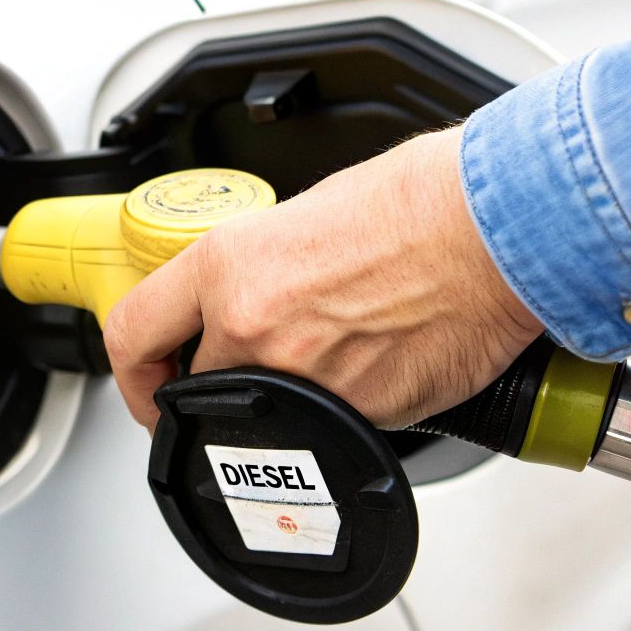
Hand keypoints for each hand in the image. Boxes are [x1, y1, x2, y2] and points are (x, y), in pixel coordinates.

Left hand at [102, 127, 543, 430]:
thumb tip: (249, 297)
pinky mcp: (354, 415)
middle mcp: (250, 324)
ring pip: (263, 414)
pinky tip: (376, 366)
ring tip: (335, 356)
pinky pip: (326, 428)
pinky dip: (343, 410)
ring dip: (287, 399)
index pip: (132, 335)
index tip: (148, 383)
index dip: (132, 375)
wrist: (499, 228)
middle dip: (219, 388)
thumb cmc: (425, 202)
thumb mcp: (305, 214)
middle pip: (196, 388)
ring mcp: (299, 377)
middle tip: (254, 371)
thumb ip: (258, 267)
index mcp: (227, 265)